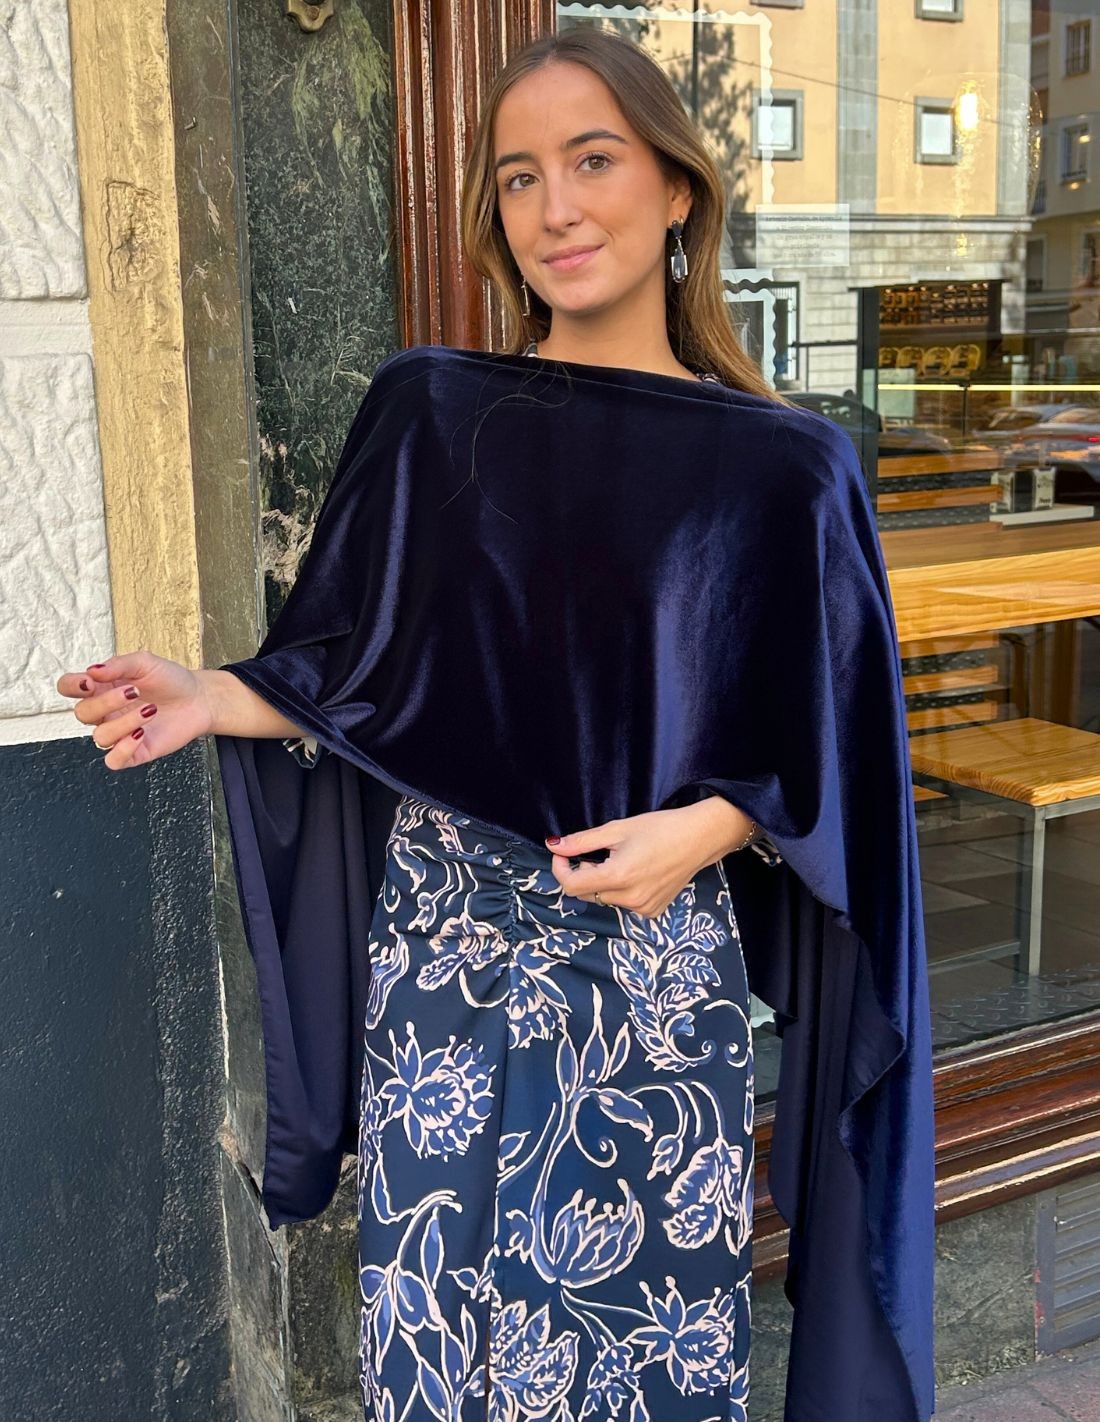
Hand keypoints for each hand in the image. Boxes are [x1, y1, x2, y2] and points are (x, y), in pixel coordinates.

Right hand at [56, 650, 214, 769]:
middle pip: (82, 713)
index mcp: (101, 687)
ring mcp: (119, 732)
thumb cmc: (170, 679)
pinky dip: (123, 749)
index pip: (68, 688)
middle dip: (105, 702)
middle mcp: (106, 712)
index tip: (89, 682)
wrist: (199, 698)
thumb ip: (118, 665)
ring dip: (123, 723)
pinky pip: (114, 760)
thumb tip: (92, 671)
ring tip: (150, 710)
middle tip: (133, 691)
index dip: (71, 686)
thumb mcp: (145, 663)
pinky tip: (141, 734)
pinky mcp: (135, 751)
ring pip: (100, 737)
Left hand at [545, 798, 753, 918]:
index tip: (564, 853)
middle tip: (599, 852)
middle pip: (587, 893)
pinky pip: (624, 904)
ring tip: (623, 860)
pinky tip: (638, 873)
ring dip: (604, 882)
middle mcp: (629, 898)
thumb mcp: (617, 829)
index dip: (561, 869)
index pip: (571, 886)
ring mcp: (642, 908)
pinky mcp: (652, 912)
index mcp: (618, 876)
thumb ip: (582, 841)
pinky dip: (622, 891)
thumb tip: (554, 845)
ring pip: (605, 898)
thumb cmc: (659, 828)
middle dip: (584, 873)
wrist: (698, 839)